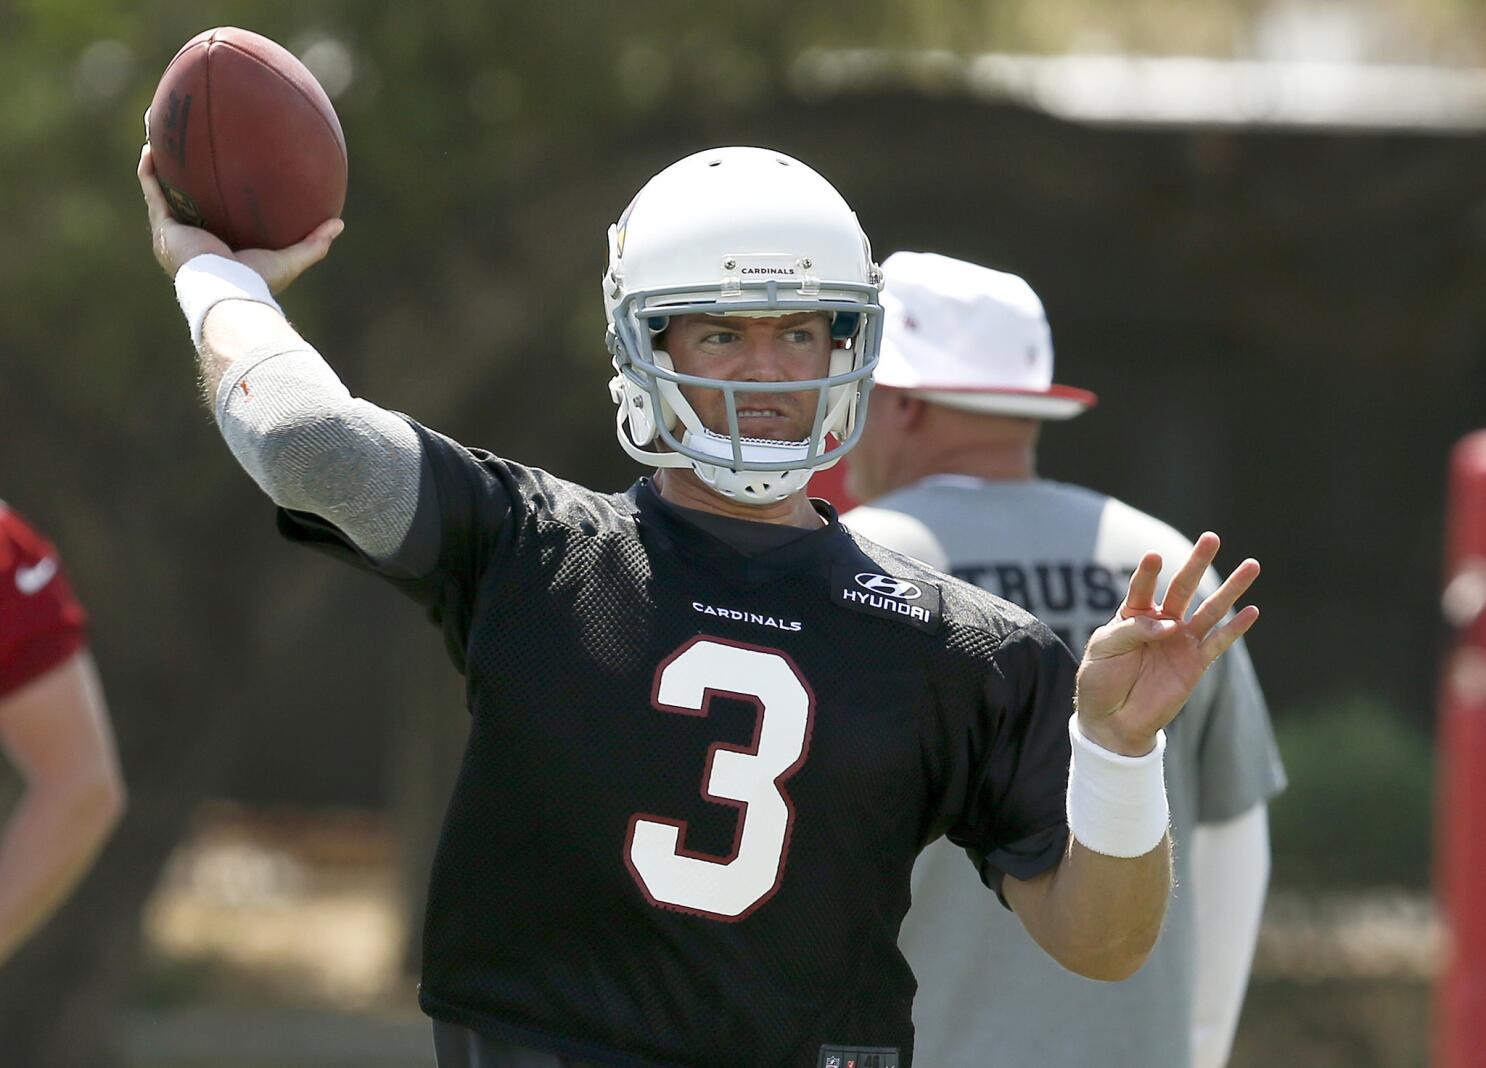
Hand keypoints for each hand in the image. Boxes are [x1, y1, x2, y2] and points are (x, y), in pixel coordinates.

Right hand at [137, 144, 342, 293]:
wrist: (229, 292)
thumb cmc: (258, 282)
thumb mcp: (290, 259)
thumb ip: (314, 243)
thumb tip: (339, 223)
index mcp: (218, 248)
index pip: (216, 219)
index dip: (216, 199)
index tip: (223, 175)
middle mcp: (193, 240)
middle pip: (186, 202)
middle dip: (184, 178)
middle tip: (189, 151)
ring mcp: (174, 235)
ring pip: (162, 193)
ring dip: (159, 166)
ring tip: (159, 137)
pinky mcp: (164, 229)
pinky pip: (153, 192)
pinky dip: (150, 171)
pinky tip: (152, 146)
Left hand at [1076, 532, 1259, 755]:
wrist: (1112, 720)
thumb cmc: (1100, 680)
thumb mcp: (1103, 650)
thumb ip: (1132, 631)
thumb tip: (1170, 624)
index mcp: (1133, 614)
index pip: (1142, 587)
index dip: (1148, 573)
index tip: (1154, 557)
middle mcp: (1161, 622)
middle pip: (1182, 587)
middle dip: (1197, 563)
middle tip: (1212, 538)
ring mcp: (1181, 642)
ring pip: (1209, 609)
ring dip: (1231, 589)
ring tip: (1251, 565)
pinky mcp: (1195, 664)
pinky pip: (1218, 642)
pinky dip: (1235, 627)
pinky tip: (1251, 610)